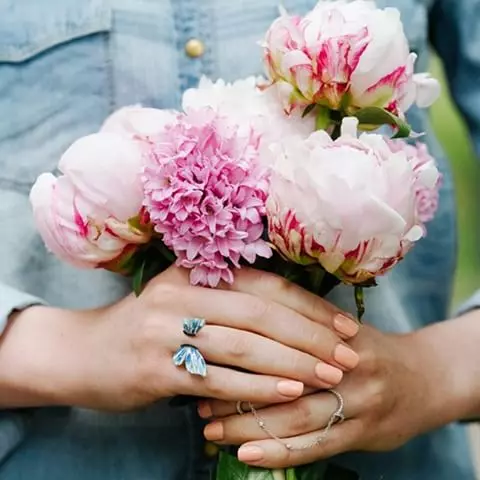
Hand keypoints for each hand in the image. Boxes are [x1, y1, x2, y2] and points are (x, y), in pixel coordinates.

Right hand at [0, 267, 358, 410]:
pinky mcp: (157, 369)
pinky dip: (259, 386)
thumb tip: (288, 312)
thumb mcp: (181, 298)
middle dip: (310, 336)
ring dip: (294, 363)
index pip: (264, 285)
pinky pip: (220, 378)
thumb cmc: (144, 326)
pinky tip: (290, 393)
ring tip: (331, 377)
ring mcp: (166, 330)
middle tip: (347, 356)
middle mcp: (181, 294)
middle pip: (261, 313)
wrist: (83, 353)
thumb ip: (226, 297)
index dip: (308, 305)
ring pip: (246, 346)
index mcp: (192, 271)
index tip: (343, 326)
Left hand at [200, 323, 468, 467]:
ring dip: (248, 425)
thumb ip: (299, 319)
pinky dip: (280, 452)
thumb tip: (241, 311)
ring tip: (211, 429)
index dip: (241, 351)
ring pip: (295, 417)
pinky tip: (247, 453)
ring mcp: (359, 402)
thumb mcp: (339, 325)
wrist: (423, 378)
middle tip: (198, 401)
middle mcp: (347, 366)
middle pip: (284, 380)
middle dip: (237, 393)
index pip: (281, 339)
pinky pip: (316, 446)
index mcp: (334, 332)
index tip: (206, 359)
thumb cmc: (366, 349)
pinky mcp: (364, 433)